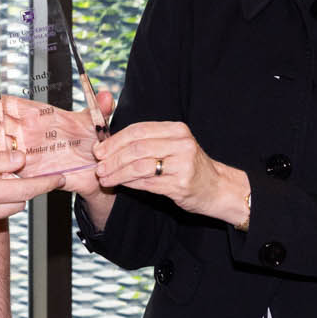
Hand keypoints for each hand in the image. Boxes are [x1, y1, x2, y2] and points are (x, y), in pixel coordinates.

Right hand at [0, 92, 114, 195]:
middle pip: (1, 122)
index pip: (15, 106)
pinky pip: (5, 166)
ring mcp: (25, 151)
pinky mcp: (26, 170)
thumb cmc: (92, 144)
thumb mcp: (95, 124)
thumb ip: (100, 109)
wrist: (96, 172)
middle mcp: (29, 132)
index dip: (0, 103)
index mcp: (41, 117)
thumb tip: (107, 95)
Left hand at [94, 121, 249, 226]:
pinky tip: (120, 184)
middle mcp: (182, 144)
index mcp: (177, 130)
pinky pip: (147, 182)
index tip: (99, 149)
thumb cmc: (189, 166)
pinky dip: (130, 183)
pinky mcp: (181, 184)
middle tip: (99, 166)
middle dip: (113, 157)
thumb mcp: (173, 145)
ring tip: (105, 177)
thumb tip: (110, 145)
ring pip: (140, 166)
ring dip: (118, 172)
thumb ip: (147, 141)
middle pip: (137, 147)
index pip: (139, 130)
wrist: (217, 187)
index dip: (115, 140)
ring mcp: (183, 164)